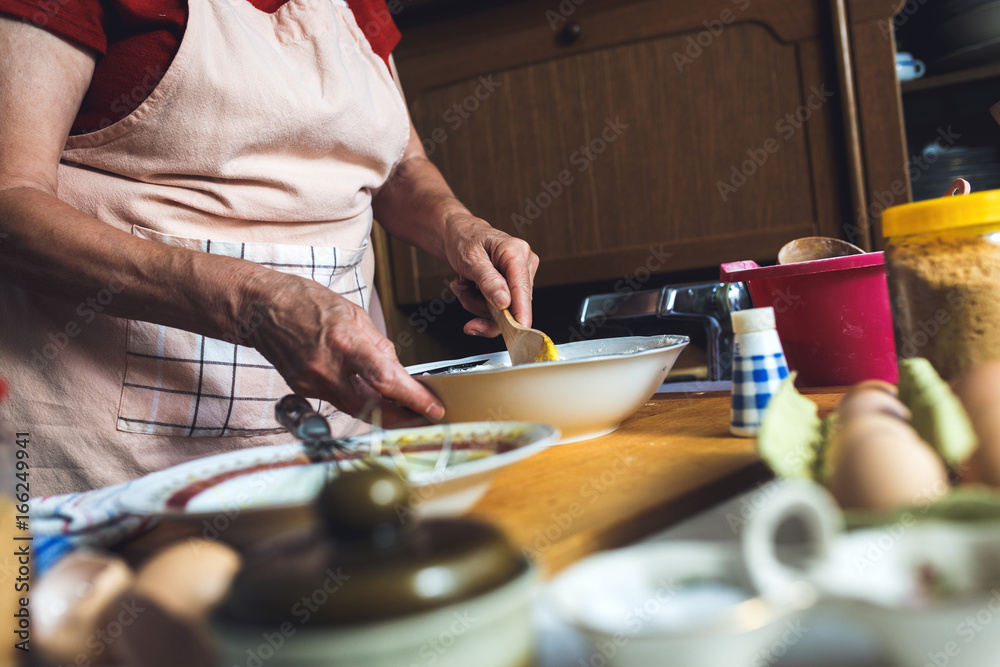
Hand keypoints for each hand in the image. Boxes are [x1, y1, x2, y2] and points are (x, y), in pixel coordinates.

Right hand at [245, 271, 444, 424]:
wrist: (261, 308)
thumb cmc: (306, 302)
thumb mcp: (353, 313)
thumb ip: (378, 345)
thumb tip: (397, 370)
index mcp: (344, 342)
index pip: (386, 380)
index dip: (414, 399)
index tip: (434, 409)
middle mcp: (326, 367)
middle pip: (373, 407)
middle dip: (403, 417)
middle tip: (424, 417)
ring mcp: (312, 382)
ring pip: (356, 409)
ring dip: (382, 411)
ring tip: (404, 407)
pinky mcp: (303, 389)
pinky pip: (339, 401)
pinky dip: (358, 400)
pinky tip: (370, 394)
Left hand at [442, 213, 538, 336]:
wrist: (459, 233)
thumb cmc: (464, 239)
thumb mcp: (470, 258)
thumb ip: (487, 280)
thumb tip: (504, 302)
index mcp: (516, 252)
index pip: (522, 289)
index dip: (521, 312)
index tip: (519, 330)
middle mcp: (524, 264)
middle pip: (513, 304)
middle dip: (482, 306)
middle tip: (461, 291)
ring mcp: (520, 276)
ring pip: (503, 310)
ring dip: (476, 304)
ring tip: (463, 284)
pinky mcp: (514, 286)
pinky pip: (499, 309)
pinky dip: (479, 303)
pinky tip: (469, 287)